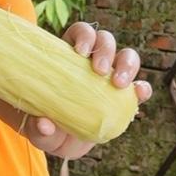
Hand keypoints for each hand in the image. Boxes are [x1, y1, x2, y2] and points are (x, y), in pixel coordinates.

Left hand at [18, 23, 151, 159]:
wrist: (58, 142)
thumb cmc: (42, 126)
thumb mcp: (33, 128)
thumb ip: (36, 128)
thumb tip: (43, 125)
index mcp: (67, 56)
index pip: (80, 33)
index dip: (84, 35)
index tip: (80, 51)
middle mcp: (91, 62)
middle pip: (105, 41)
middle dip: (106, 50)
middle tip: (99, 70)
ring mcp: (110, 77)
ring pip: (127, 57)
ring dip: (127, 65)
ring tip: (120, 84)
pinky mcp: (123, 98)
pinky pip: (139, 88)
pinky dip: (142, 88)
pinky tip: (139, 93)